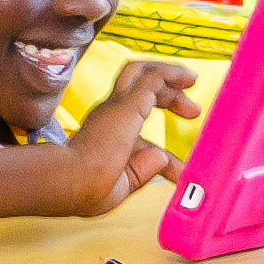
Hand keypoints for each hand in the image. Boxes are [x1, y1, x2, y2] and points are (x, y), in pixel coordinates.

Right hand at [49, 61, 195, 216]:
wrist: (70, 183)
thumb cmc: (85, 190)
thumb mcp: (123, 182)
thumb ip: (142, 169)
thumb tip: (161, 156)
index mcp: (103, 132)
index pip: (134, 127)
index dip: (159, 149)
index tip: (178, 170)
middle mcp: (108, 113)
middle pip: (137, 88)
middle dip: (167, 95)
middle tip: (193, 110)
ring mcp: (116, 106)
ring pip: (141, 73)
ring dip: (168, 75)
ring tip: (191, 80)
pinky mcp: (127, 104)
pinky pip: (152, 78)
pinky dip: (171, 75)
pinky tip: (187, 79)